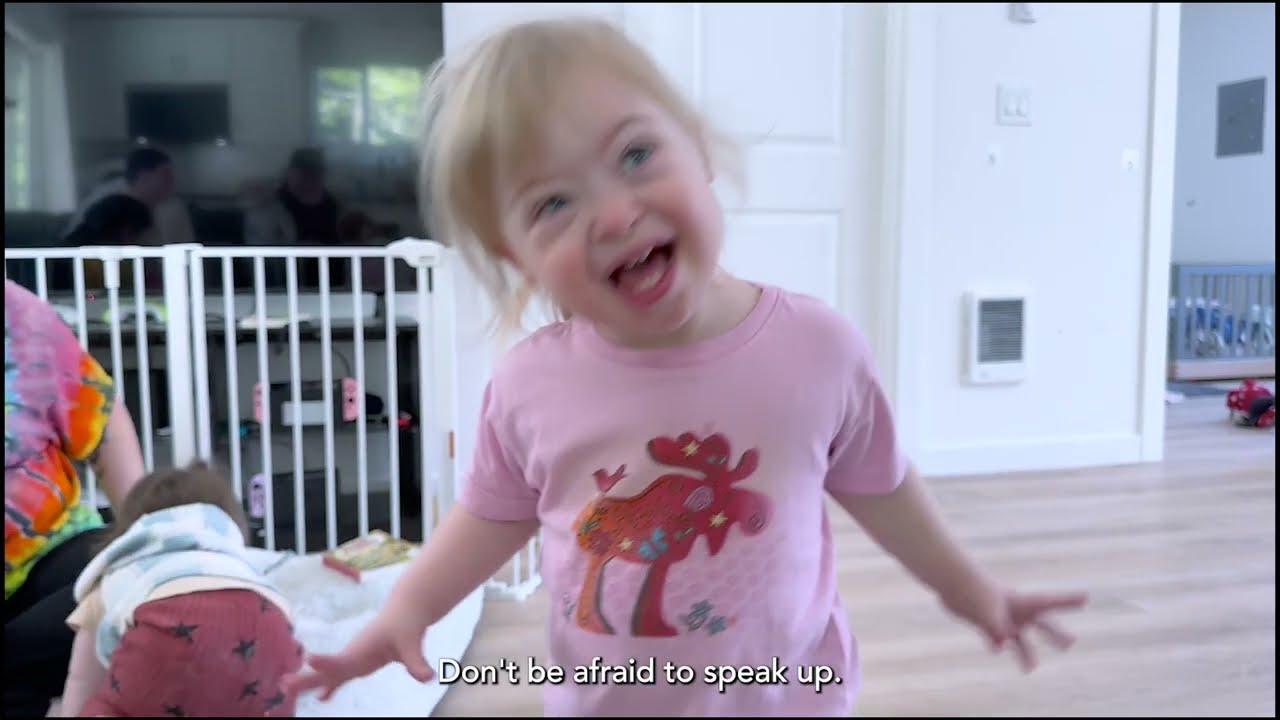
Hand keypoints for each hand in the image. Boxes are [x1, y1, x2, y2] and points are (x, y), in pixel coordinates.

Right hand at [283, 613, 434, 701]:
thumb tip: (427, 677)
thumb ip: (417, 661)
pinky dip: (330, 685)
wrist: (406, 609)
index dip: (326, 662)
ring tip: (286, 688)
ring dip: (310, 681)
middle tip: (284, 684)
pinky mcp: (360, 660)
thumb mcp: (413, 642)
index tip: (309, 659)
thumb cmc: (408, 623)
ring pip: (329, 673)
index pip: (342, 660)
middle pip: (328, 670)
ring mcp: (355, 657)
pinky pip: (341, 675)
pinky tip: (323, 697)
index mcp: (363, 648)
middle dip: (307, 678)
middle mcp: (354, 653)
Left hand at [942, 579, 1087, 672]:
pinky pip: (995, 637)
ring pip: (1019, 639)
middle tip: (1070, 643)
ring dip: (1025, 653)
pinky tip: (995, 648)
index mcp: (1023, 603)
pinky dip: (995, 643)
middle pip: (1043, 625)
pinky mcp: (987, 622)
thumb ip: (995, 627)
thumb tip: (1000, 644)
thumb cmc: (973, 590)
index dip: (1070, 601)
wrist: (952, 581)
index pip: (1052, 602)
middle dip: (1056, 635)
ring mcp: (1003, 617)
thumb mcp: (986, 610)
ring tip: (1029, 668)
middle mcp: (1016, 612)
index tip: (1086, 597)